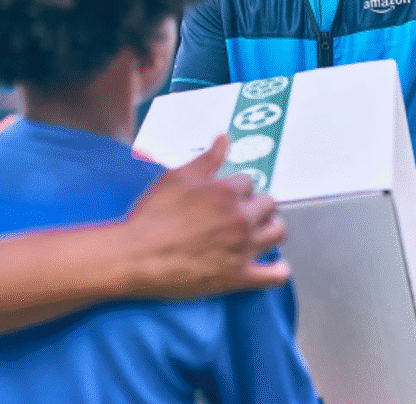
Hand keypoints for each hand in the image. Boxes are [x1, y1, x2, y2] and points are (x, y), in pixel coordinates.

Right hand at [124, 135, 288, 297]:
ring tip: (257, 233)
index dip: (236, 188)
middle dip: (257, 206)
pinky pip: (276, 275)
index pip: (248, 182)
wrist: (137, 255)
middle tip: (242, 213)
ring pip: (277, 233)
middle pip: (269, 205)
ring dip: (270, 230)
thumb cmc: (153, 214)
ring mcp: (243, 249)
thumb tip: (225, 138)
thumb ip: (207, 159)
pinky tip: (269, 266)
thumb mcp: (177, 177)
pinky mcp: (240, 277)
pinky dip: (277, 270)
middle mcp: (241, 218)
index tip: (226, 196)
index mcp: (228, 192)